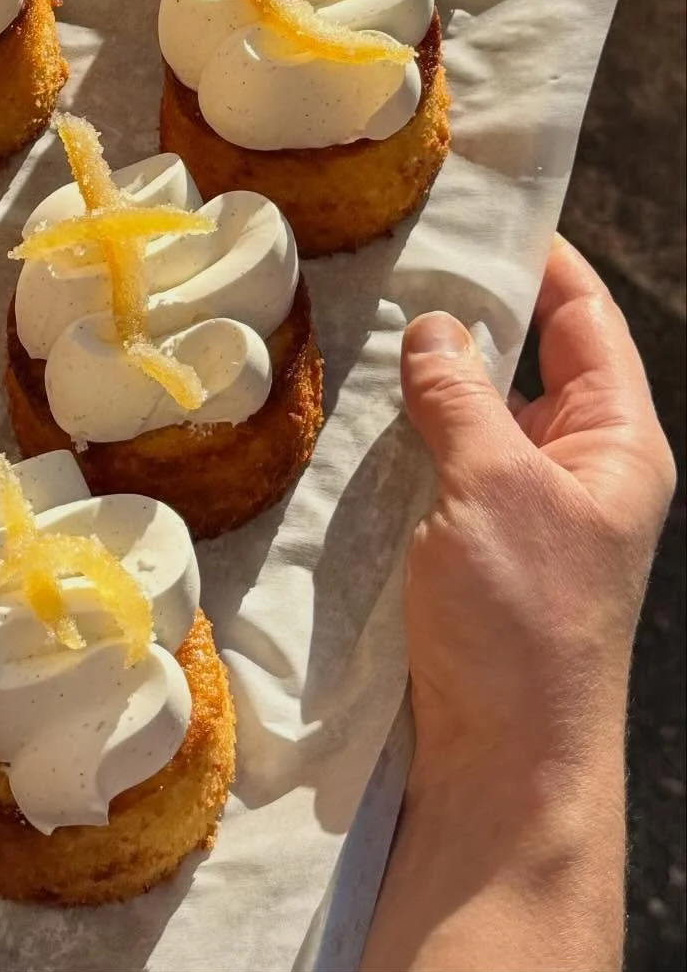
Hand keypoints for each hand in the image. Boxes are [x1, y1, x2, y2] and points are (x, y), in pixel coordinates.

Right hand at [362, 236, 674, 971]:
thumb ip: (462, 399)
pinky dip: (406, 425)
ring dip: (428, 371)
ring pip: (476, 408)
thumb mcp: (494, 489)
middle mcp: (577, 465)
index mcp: (616, 443)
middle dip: (470, 308)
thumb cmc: (523, 625)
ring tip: (363, 311)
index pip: (585, 319)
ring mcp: (522, 506)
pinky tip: (354, 399)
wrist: (502, 766)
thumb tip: (434, 328)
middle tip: (397, 251)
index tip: (484, 205)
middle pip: (528, 357)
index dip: (541, 258)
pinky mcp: (471, 542)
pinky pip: (441, 458)